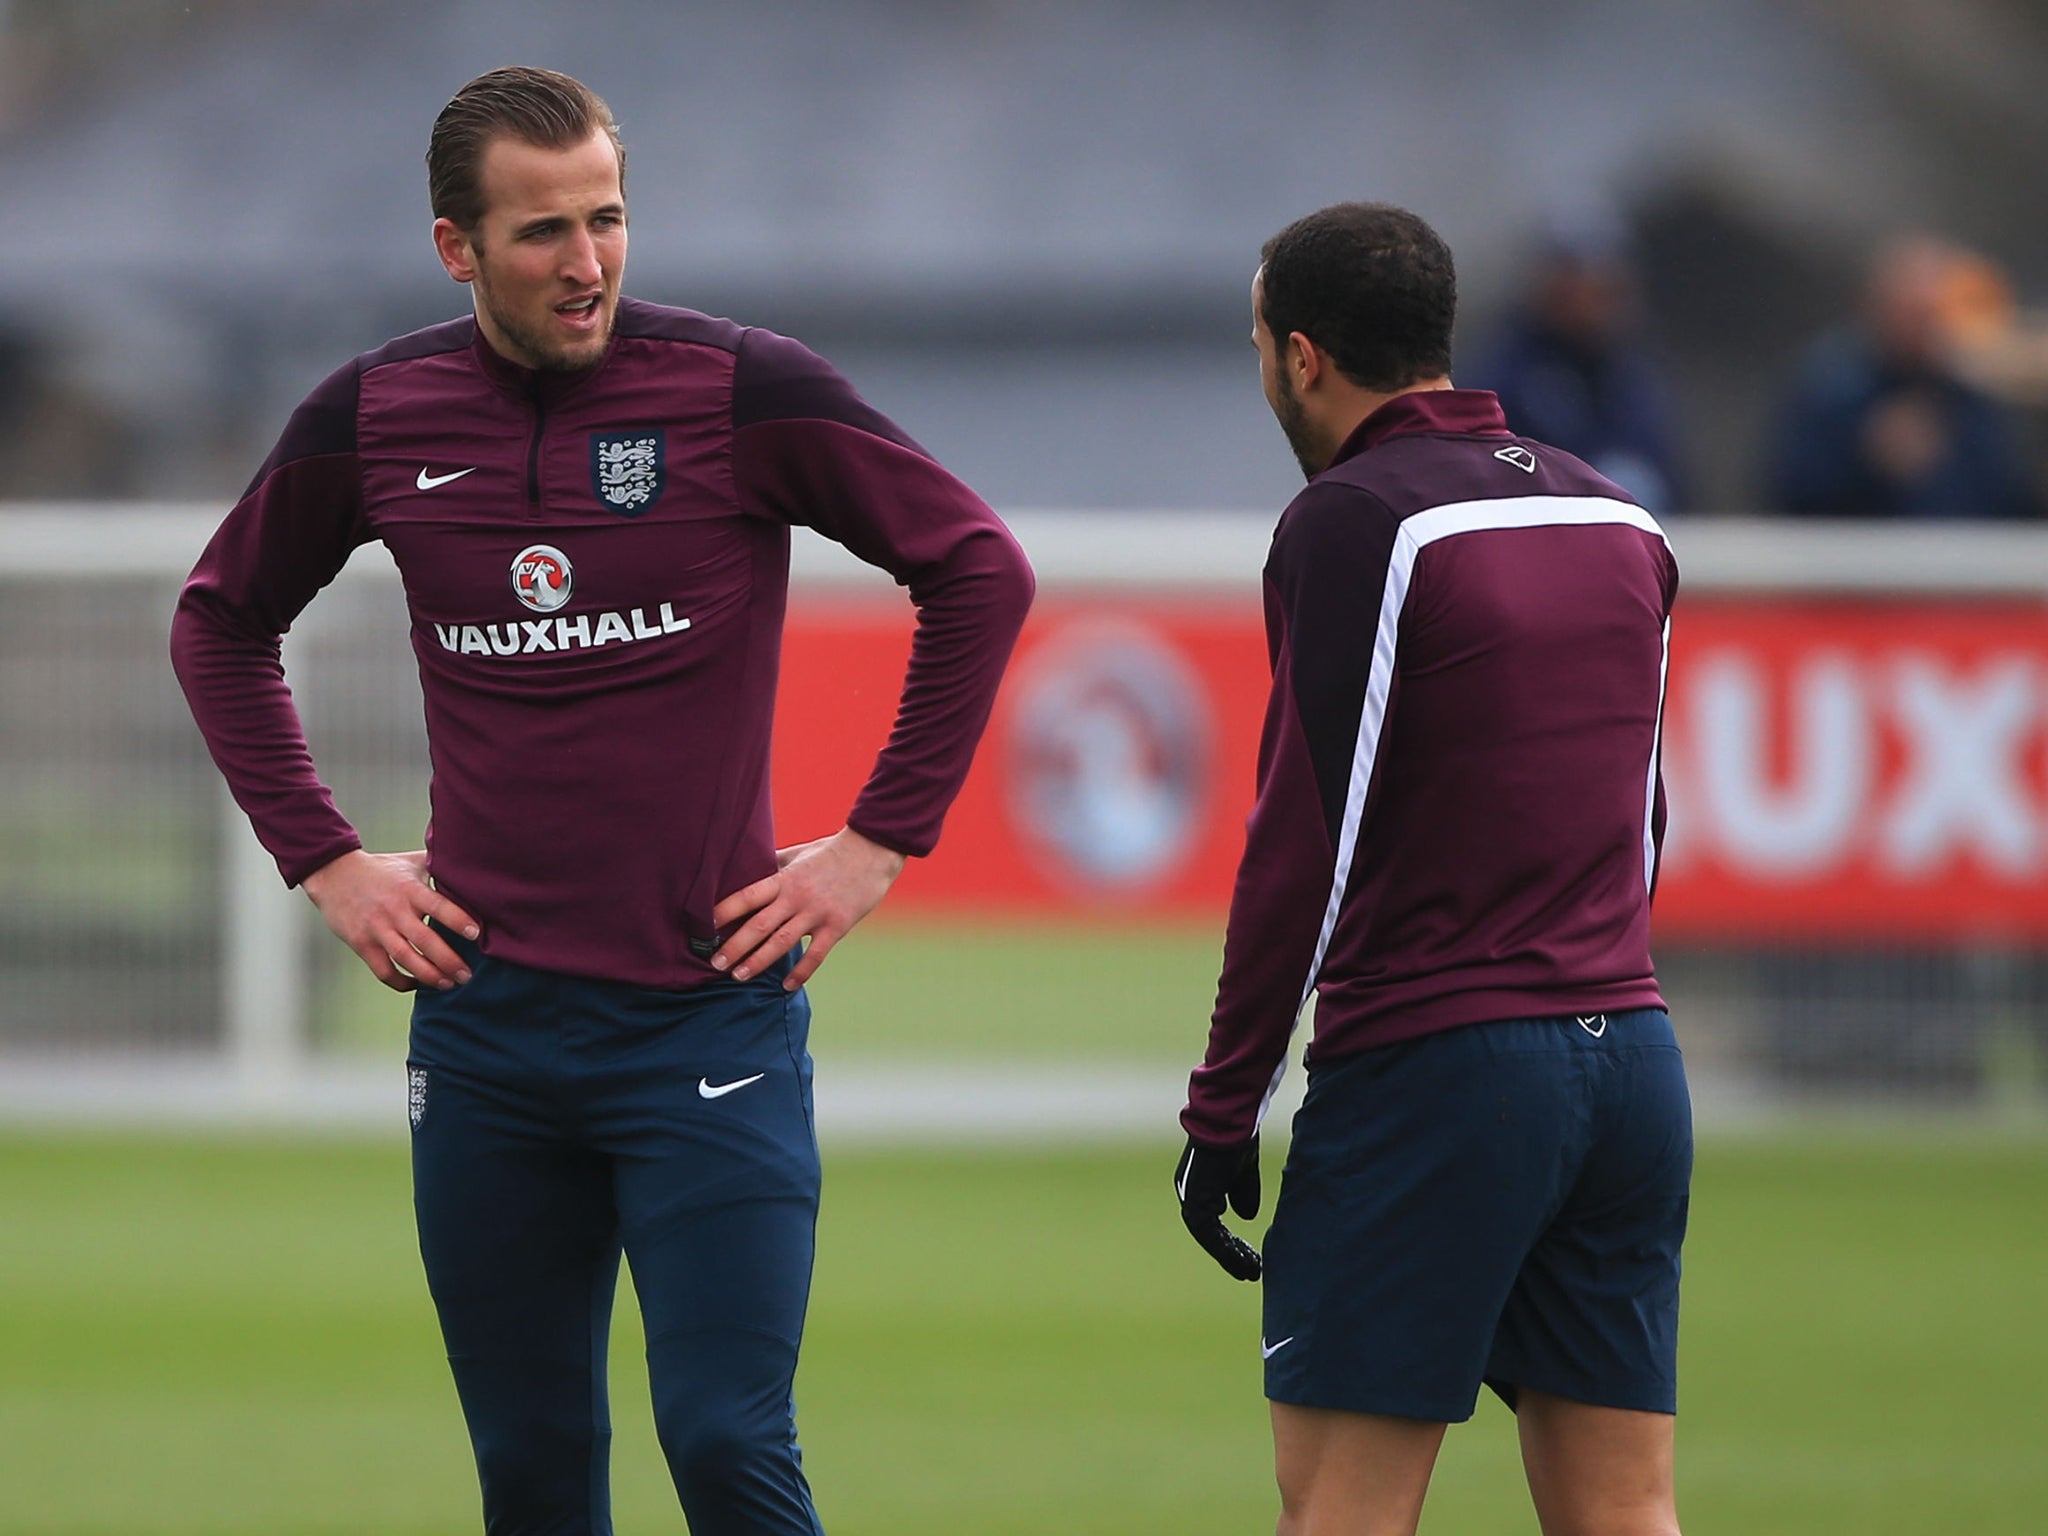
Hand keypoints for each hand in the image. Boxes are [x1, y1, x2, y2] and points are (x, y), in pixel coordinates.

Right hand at [301, 849, 479, 992]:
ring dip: (429, 976)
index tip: (476, 934)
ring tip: (448, 984)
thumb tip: (470, 867)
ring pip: (405, 959)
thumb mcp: (411, 861)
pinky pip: (383, 970)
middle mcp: (394, 910)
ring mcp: (377, 929)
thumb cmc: (381, 868)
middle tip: (467, 975)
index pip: (439, 906)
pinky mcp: (362, 943)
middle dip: (449, 961)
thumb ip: (439, 865)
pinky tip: (416, 984)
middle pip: (425, 940)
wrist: (333, 874)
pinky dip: (401, 982)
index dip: (458, 920)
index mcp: (410, 889)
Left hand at [710, 826, 905, 989]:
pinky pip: (815, 955)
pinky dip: (800, 973)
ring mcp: (817, 913)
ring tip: (738, 977)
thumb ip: (774, 866)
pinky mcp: (837, 926)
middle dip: (733, 946)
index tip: (704, 927)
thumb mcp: (797, 854)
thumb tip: (748, 869)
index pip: (747, 897)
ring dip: (757, 962)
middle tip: (714, 963)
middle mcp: (796, 897)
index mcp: (784, 878)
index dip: (724, 912)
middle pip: (758, 926)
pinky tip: (786, 987)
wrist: (872, 851)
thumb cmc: (831, 851)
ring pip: (781, 943)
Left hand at [1175, 1134, 1262, 1280]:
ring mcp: (1191, 1197)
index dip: (1230, 1243)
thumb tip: (1246, 1216)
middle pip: (1209, 1234)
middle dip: (1230, 1255)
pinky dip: (1225, 1248)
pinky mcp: (1196, 1199)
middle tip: (1250, 1273)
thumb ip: (1243, 1192)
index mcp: (1200, 1186)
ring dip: (1229, 1256)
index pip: (1213, 1223)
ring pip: (1208, 1238)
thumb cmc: (1237, 1139)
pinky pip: (1209, 1233)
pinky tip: (1243, 1260)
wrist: (1230, 1124)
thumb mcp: (1243, 1171)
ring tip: (1250, 1272)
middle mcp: (1190, 1193)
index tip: (1249, 1257)